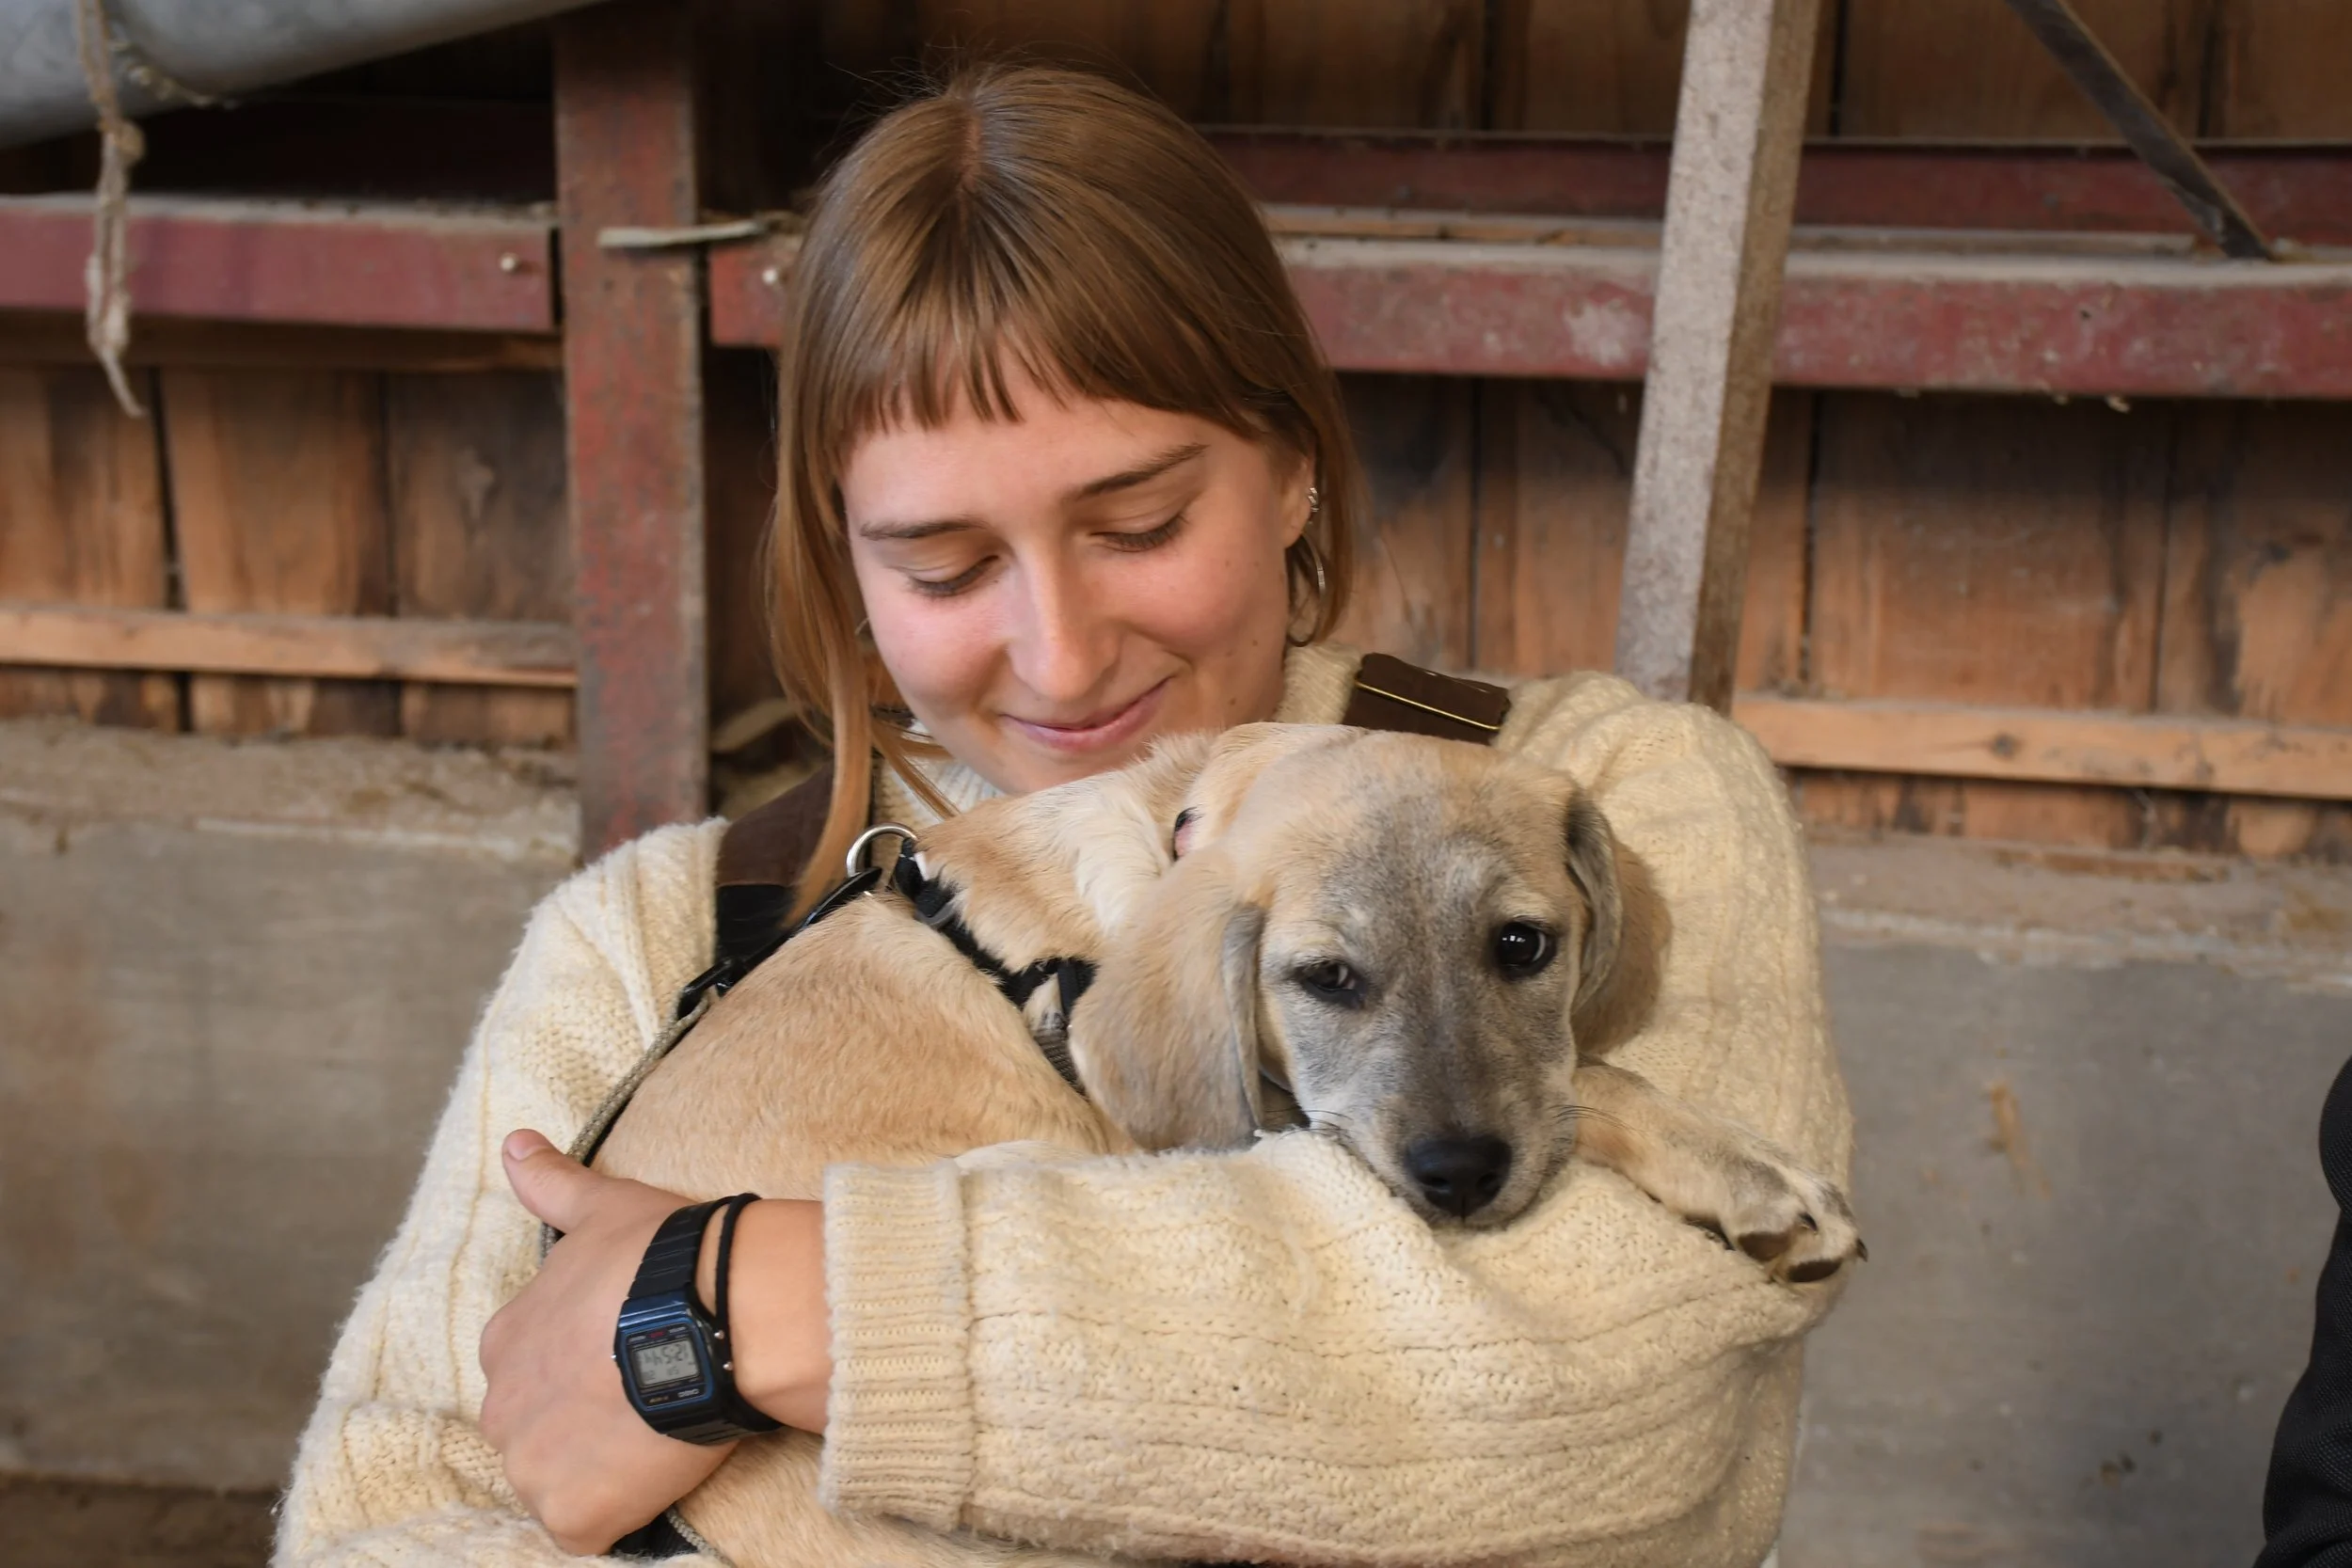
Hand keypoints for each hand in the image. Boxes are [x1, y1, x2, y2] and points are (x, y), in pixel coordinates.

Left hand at [478, 1132, 831, 1552]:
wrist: (716, 1312)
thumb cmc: (662, 1257)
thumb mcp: (602, 1211)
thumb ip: (551, 1183)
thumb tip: (514, 1141)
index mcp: (504, 1341)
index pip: (530, 1371)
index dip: (582, 1368)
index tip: (625, 1358)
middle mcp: (502, 1408)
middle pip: (537, 1431)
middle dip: (582, 1424)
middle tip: (645, 1400)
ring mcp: (534, 1465)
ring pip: (558, 1482)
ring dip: (600, 1470)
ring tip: (656, 1437)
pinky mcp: (573, 1513)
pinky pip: (586, 1530)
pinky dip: (618, 1513)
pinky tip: (656, 1475)